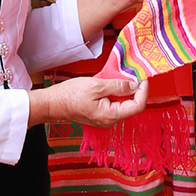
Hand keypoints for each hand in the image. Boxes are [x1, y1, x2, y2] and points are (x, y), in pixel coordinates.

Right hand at [29, 77, 148, 127]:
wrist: (53, 103)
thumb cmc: (70, 95)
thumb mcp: (97, 85)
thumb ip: (118, 86)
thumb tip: (134, 85)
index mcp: (110, 115)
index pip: (137, 106)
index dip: (143, 91)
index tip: (143, 77)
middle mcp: (110, 121)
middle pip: (132, 106)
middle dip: (136, 90)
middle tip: (134, 74)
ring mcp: (105, 119)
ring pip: (124, 105)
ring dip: (126, 91)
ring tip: (123, 76)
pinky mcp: (100, 115)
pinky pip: (115, 105)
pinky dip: (117, 94)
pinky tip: (113, 84)